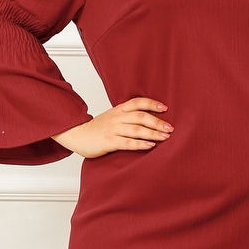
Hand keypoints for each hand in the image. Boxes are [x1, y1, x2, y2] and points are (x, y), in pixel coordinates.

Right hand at [53, 97, 171, 157]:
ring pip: (137, 130)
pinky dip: (141, 144)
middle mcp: (117, 118)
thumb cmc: (98, 128)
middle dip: (157, 121)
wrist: (78, 135)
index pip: (137, 102)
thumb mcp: (112, 117)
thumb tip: (149, 118)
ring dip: (153, 133)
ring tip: (165, 137)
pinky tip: (151, 145)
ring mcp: (113, 130)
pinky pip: (128, 143)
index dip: (152, 104)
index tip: (165, 108)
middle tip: (170, 127)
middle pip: (140, 116)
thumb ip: (127, 116)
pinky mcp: (110, 142)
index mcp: (118, 110)